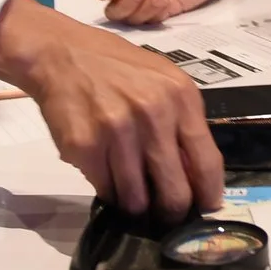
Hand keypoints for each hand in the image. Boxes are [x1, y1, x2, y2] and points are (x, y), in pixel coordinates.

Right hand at [0, 0, 223, 216]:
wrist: (61, 54)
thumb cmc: (117, 66)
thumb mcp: (163, 80)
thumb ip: (182, 122)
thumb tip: (194, 175)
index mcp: (180, 97)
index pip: (206, 162)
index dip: (209, 196)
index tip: (206, 210)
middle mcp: (152, 115)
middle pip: (174, 192)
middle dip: (172, 212)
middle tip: (166, 215)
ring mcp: (117, 133)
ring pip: (136, 200)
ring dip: (135, 204)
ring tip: (131, 193)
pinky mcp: (84, 147)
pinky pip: (104, 189)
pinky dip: (108, 190)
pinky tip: (106, 172)